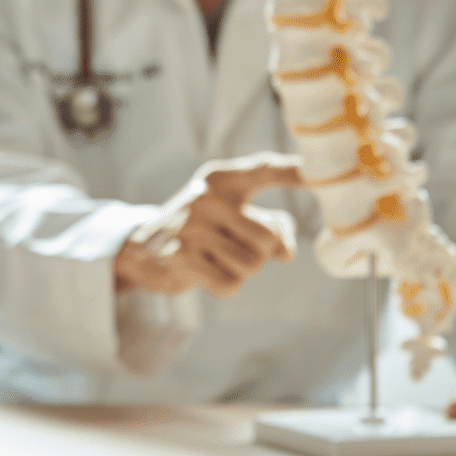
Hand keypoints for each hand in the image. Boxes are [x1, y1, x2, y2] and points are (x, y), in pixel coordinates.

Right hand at [114, 152, 304, 296]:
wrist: (139, 248)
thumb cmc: (198, 230)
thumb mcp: (231, 216)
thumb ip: (269, 225)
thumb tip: (286, 253)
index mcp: (221, 179)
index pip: (264, 168)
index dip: (294, 171)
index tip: (315, 170)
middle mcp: (207, 197)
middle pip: (268, 238)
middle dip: (259, 254)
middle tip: (229, 248)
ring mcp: (191, 228)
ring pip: (251, 265)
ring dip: (239, 271)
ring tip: (212, 258)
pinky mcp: (181, 259)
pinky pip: (230, 284)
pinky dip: (224, 287)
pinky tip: (202, 274)